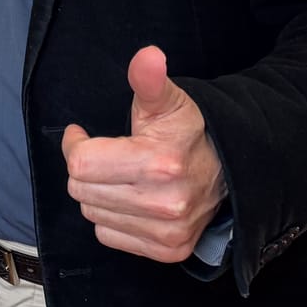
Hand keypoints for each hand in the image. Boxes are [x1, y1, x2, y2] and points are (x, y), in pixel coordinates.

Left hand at [61, 45, 226, 263]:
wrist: (231, 170)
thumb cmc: (189, 132)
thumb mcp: (168, 101)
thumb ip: (149, 81)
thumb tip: (147, 56)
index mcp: (159, 163)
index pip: (81, 164)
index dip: (76, 145)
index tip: (83, 135)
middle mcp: (164, 204)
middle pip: (81, 190)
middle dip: (85, 169)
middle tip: (104, 155)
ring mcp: (167, 231)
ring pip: (92, 213)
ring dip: (97, 194)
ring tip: (120, 176)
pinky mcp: (168, 250)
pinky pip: (108, 236)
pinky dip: (111, 218)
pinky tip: (130, 200)